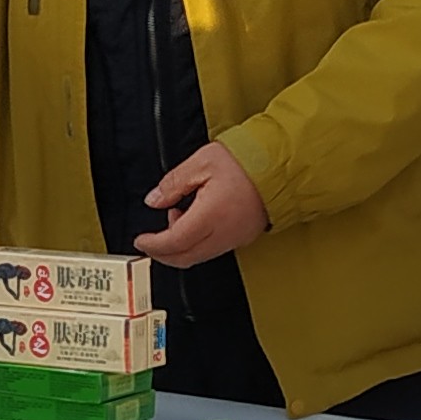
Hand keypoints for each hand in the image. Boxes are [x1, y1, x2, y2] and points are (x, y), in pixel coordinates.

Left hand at [136, 142, 271, 267]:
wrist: (279, 166)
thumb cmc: (246, 161)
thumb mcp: (202, 162)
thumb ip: (174, 183)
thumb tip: (154, 199)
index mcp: (210, 216)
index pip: (173, 242)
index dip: (152, 244)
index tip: (140, 240)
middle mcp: (222, 234)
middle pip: (183, 258)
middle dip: (162, 253)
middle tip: (150, 240)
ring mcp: (234, 239)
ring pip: (198, 256)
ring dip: (179, 247)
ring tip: (176, 218)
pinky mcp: (243, 238)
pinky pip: (212, 250)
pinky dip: (196, 244)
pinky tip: (195, 223)